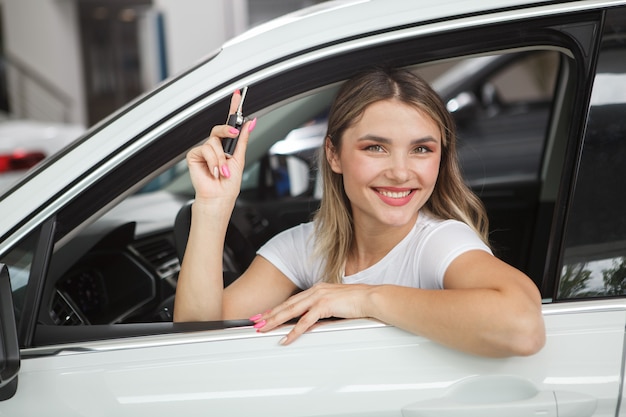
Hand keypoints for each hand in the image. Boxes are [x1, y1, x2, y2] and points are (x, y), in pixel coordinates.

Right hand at [186, 90, 256, 202]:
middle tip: (234, 134)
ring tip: (223, 171)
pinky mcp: (195, 155)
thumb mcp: (240, 159)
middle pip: (220, 128)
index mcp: (228, 146)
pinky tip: (214, 171)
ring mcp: (205, 150)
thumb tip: (250, 124)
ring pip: (214, 142)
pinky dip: (213, 162)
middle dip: (228, 130)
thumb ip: (243, 140)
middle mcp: (216, 146)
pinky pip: (205, 150)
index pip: (230, 124)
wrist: (219, 197)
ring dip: (221, 159)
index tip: (238, 94)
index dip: (234, 108)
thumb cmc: (229, 184)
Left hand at [250, 283, 372, 344]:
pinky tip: (286, 337)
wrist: (371, 298)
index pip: (292, 300)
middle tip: (256, 322)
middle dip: (270, 314)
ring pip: (291, 311)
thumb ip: (322, 310)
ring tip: (264, 328)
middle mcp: (315, 291)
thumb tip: (312, 322)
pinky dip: (294, 330)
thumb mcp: (336, 304)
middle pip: (287, 305)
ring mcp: (319, 297)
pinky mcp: (324, 305)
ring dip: (276, 321)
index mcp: (317, 289)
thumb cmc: (358, 302)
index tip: (265, 314)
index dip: (277, 308)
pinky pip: (305, 321)